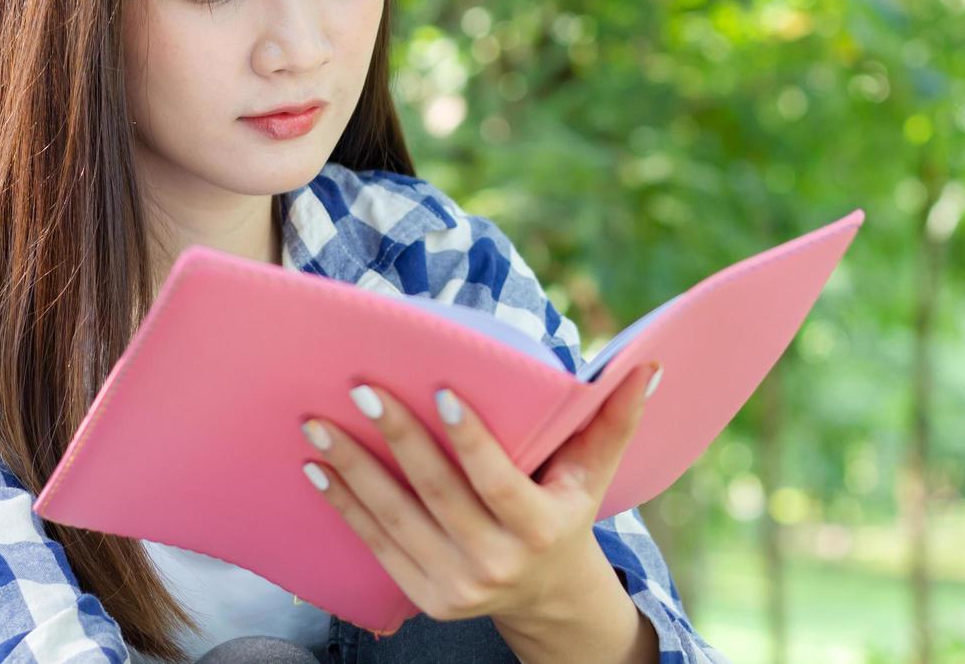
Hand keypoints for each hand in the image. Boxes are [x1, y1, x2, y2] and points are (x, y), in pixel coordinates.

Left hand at [297, 361, 662, 636]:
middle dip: (395, 439)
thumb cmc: (566, 510)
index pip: (498, 480)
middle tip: (359, 389)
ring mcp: (456, 587)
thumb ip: (614, 419)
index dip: (469, 438)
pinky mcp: (424, 597)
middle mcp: (497, 563)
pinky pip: (376, 546)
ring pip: (396, 519)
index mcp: (540, 527)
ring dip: (352, 470)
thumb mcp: (595, 472)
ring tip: (317, 425)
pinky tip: (317, 469)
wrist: (546, 595)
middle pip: (437, 494)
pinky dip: (344, 506)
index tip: (438, 389)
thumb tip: (648, 366)